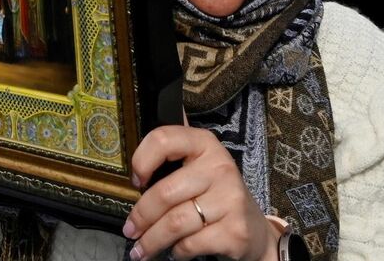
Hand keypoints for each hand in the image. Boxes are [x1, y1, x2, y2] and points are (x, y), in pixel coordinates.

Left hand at [123, 126, 280, 260]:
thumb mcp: (200, 167)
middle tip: (129, 231)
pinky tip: (175, 251)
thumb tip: (141, 133)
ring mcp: (230, 199)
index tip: (136, 181)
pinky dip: (177, 251)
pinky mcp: (234, 231)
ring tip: (141, 250)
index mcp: (204, 144)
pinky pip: (190, 244)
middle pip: (164, 193)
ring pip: (174, 223)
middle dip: (140, 217)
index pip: (163, 139)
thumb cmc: (216, 195)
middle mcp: (219, 167)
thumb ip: (173, 152)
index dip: (141, 160)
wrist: (254, 230)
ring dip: (151, 241)